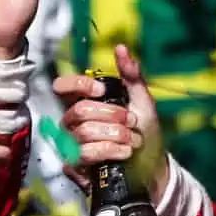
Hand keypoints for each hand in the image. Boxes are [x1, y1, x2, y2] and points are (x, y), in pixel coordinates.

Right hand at [53, 44, 168, 201]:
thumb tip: (121, 47)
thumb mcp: (142, 101)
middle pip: (79, 110)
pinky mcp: (75, 165)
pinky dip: (109, 151)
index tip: (102, 91)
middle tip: (132, 122)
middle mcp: (74, 122)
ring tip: (132, 141)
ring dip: (115, 136)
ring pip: (84, 133)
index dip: (79, 85)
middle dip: (112, 115)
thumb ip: (131, 75)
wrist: (152, 167)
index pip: (63, 87)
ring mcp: (72, 144)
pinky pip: (84, 154)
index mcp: (86, 102)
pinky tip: (124, 153)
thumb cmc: (145, 133)